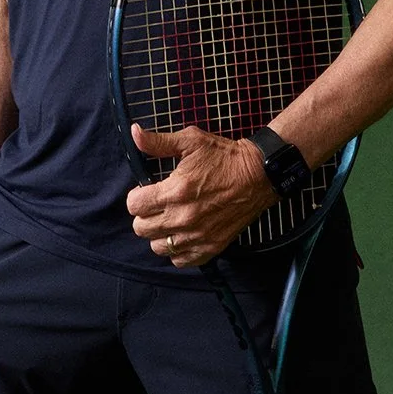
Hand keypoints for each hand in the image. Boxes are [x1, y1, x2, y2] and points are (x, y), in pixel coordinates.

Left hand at [125, 123, 274, 266]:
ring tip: (170, 218)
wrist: (258, 175)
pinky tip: (183, 233)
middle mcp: (183, 218)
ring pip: (158, 246)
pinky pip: (180, 260)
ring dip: (159, 233)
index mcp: (176, 191)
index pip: (134, 206)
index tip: (147, 190)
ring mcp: (197, 236)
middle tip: (158, 203)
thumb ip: (158, 142)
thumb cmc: (224, 157)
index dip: (137, 196)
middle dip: (145, 214)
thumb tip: (134, 133)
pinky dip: (178, 250)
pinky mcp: (211, 247)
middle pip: (141, 228)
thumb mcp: (191, 141)